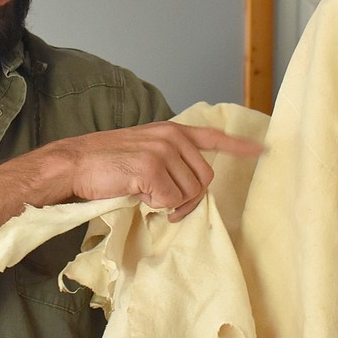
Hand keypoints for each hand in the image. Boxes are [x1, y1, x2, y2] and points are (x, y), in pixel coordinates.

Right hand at [51, 122, 263, 220]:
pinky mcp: (152, 168)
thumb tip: (189, 190)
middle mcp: (172, 137)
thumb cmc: (106, 164)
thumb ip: (170, 161)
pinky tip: (137, 193)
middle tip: (164, 204)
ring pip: (189, 193)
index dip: (238, 146)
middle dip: (188, 199)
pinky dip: (156, 206)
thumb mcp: (144, 152)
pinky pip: (171, 201)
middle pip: (204, 180)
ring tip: (146, 195)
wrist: (75, 163)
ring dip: (170, 204)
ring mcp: (163, 151)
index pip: (213, 137)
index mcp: (172, 132)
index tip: (263, 149)